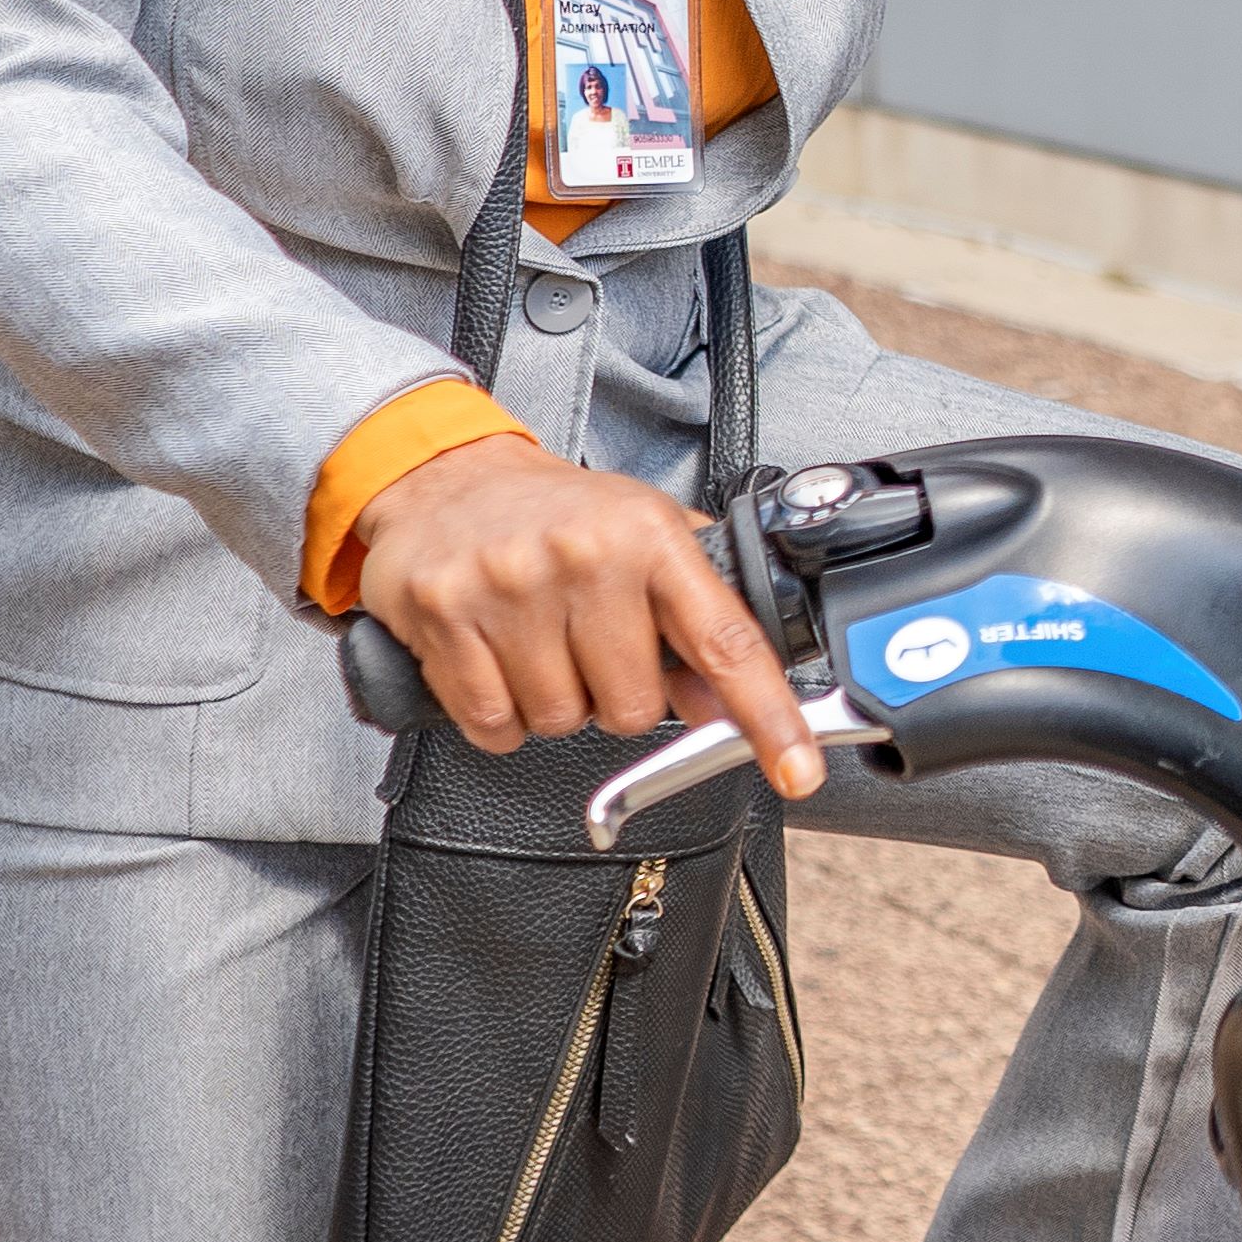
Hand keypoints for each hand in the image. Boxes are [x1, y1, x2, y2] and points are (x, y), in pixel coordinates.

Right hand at [352, 433, 826, 798]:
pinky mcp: (446, 617)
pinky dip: (500, 713)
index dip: (767, 715)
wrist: (447, 474)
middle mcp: (584, 557)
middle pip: (632, 708)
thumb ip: (699, 621)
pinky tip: (499, 659)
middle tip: (591, 645)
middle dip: (615, 695)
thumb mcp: (646, 538)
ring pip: (560, 722)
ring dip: (554, 701)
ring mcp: (511, 587)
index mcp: (649, 536)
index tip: (796, 768)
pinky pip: (494, 725)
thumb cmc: (558, 514)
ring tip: (540, 641)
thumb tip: (725, 708)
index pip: (725, 643)